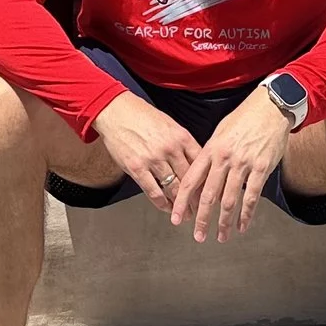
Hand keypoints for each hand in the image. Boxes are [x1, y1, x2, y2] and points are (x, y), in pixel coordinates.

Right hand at [93, 93, 201, 217]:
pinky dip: (162, 204)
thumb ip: (182, 143)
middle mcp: (170, 149)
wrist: (116, 111)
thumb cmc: (142, 116)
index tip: (209, 191)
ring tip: (185, 214)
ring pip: (174, 188)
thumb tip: (194, 161)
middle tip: (200, 208)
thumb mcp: (169, 125)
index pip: (201, 163)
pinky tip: (166, 208)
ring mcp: (154, 159)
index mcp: (181, 137)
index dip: (207, 181)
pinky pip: (154, 192)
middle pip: (190, 179)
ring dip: (181, 205)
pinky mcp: (137, 168)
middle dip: (196, 197)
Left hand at [168, 87, 293, 241]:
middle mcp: (224, 158)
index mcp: (210, 149)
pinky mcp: (261, 168)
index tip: (176, 218)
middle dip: (202, 219)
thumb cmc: (243, 119)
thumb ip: (210, 156)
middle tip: (198, 236)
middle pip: (208, 196)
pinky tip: (243, 226)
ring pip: (230, 200)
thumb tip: (204, 179)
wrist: (270, 107)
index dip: (181, 202)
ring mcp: (243, 164)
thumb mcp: (220, 133)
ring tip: (221, 236)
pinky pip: (252, 196)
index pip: (190, 181)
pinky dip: (247, 214)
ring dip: (225, 222)